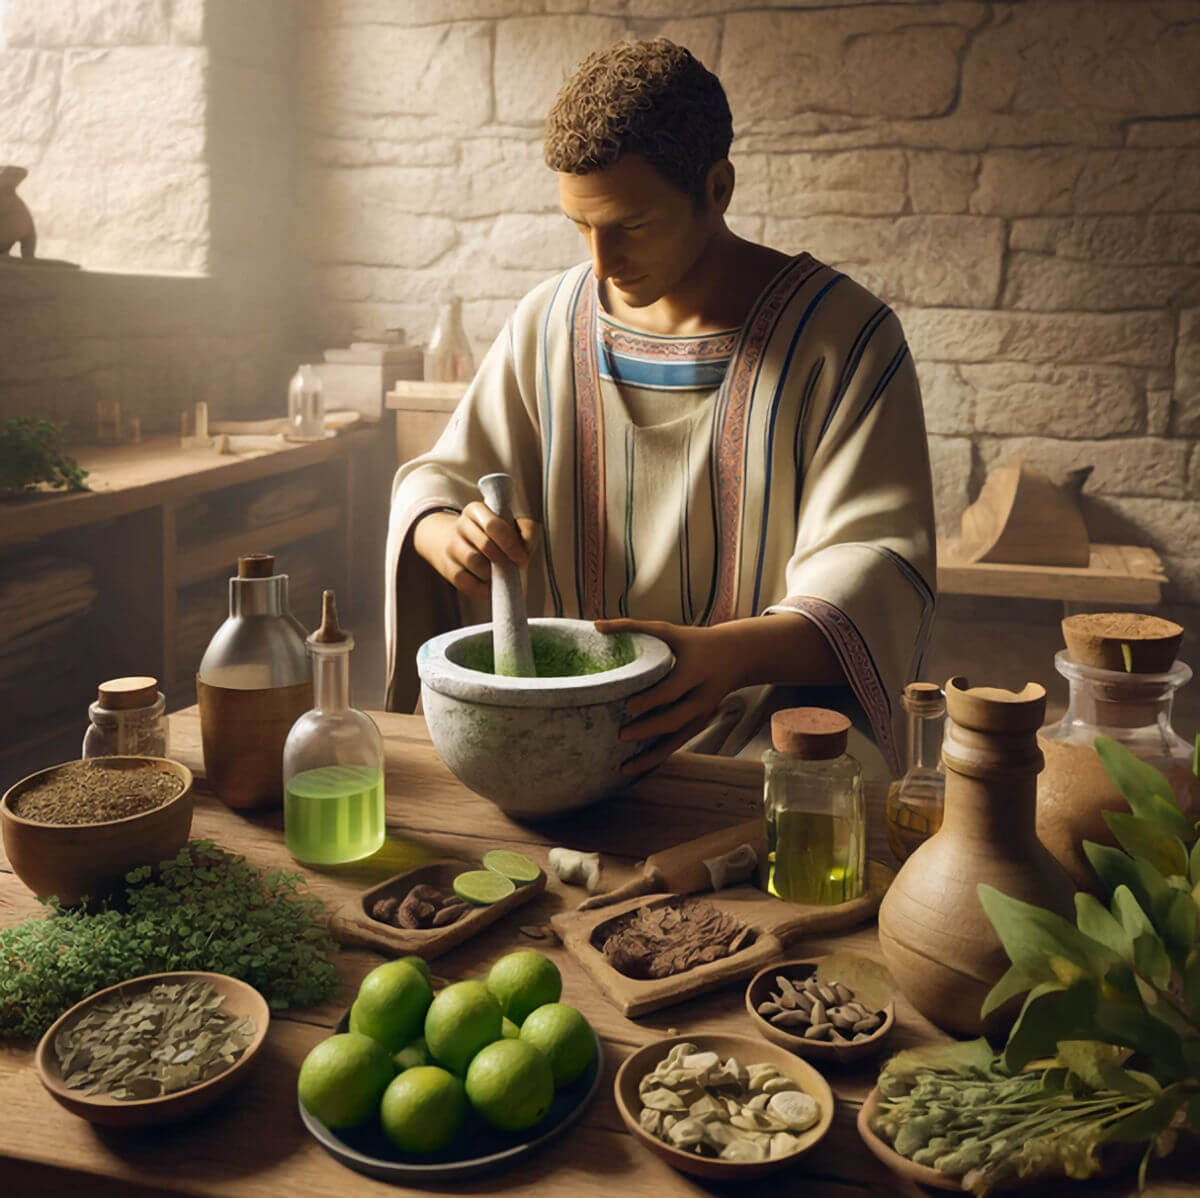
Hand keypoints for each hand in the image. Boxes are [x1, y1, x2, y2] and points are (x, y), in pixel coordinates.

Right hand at [413, 505, 538, 600]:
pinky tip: (490, 583)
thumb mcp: (512, 524)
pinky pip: (467, 583)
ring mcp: (452, 548)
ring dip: (493, 572)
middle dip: (504, 559)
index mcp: (476, 510)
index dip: (510, 544)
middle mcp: (461, 526)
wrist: (461, 543)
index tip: (522, 557)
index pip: (493, 525)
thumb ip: (526, 530)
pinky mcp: (449, 569)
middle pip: (485, 545)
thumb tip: (526, 548)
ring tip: (499, 572)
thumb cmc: (495, 535)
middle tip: (514, 566)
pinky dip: (483, 588)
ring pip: (476, 564)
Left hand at [592, 619, 744, 776]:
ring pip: (678, 740)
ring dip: (652, 756)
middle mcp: (702, 696)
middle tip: (621, 735)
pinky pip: (678, 745)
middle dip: (649, 729)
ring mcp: (702, 714)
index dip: (651, 700)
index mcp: (695, 670)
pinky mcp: (699, 724)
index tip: (627, 706)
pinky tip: (637, 771)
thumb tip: (596, 625)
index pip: (672, 689)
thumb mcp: (668, 630)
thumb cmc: (692, 641)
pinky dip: (658, 759)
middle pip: (676, 719)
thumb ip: (633, 627)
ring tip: (624, 768)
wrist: (735, 656)